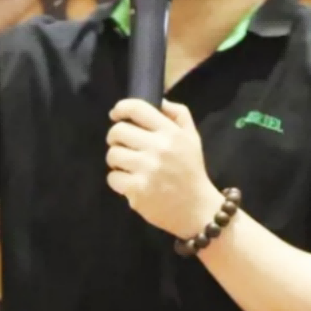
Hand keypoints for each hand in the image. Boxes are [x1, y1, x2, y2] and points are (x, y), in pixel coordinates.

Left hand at [106, 98, 222, 237]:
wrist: (197, 209)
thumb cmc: (191, 170)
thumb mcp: (192, 137)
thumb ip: (178, 114)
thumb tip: (159, 100)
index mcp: (171, 132)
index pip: (137, 108)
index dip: (121, 108)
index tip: (116, 114)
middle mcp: (158, 147)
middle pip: (118, 131)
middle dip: (116, 138)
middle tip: (123, 145)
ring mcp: (146, 169)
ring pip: (112, 154)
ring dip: (116, 160)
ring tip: (128, 166)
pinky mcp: (137, 190)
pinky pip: (113, 177)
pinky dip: (118, 181)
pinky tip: (131, 183)